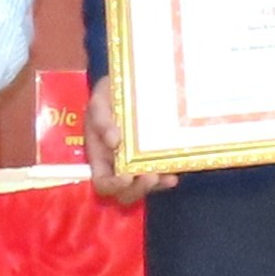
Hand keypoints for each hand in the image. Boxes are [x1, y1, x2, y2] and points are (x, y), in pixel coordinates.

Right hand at [84, 75, 172, 204]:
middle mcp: (118, 165)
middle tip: (149, 175)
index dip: (113, 186)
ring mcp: (139, 163)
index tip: (126, 177)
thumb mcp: (99, 101)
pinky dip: (168, 175)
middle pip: (126, 192)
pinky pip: (163, 174)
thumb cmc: (109, 94)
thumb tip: (113, 141)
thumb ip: (100, 119)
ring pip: (146, 186)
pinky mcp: (157, 157)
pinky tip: (175, 171)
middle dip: (138, 189)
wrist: (131, 83)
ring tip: (165, 174)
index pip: (103, 183)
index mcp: (100, 156)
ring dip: (156, 185)